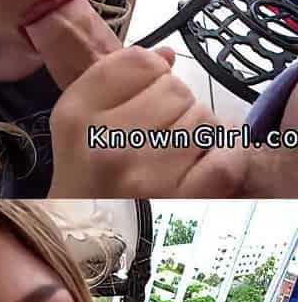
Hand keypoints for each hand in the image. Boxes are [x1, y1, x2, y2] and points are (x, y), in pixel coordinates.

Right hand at [25, 0, 247, 197]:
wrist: (85, 244)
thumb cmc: (85, 183)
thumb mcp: (79, 127)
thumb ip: (116, 82)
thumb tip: (165, 57)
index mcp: (76, 117)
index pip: (139, 62)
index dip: (145, 80)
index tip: (134, 107)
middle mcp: (106, 144)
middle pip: (174, 88)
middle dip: (169, 110)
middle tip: (149, 144)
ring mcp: (146, 174)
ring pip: (202, 120)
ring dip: (193, 137)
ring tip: (167, 163)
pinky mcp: (183, 200)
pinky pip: (226, 155)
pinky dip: (222, 159)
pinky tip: (198, 171)